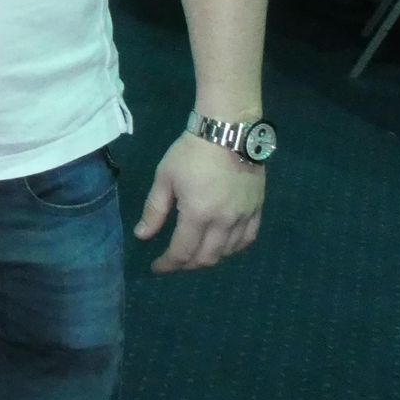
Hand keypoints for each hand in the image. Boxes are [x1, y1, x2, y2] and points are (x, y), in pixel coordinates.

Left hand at [133, 133, 264, 273]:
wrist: (228, 131)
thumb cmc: (191, 152)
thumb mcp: (165, 178)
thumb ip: (154, 210)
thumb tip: (142, 236)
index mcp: (197, 215)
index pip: (182, 252)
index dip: (168, 264)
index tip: (156, 268)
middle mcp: (224, 222)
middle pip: (206, 257)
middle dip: (187, 265)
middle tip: (174, 262)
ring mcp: (244, 217)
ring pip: (228, 252)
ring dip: (209, 258)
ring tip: (195, 254)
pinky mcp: (257, 209)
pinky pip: (248, 239)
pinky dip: (234, 249)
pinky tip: (223, 246)